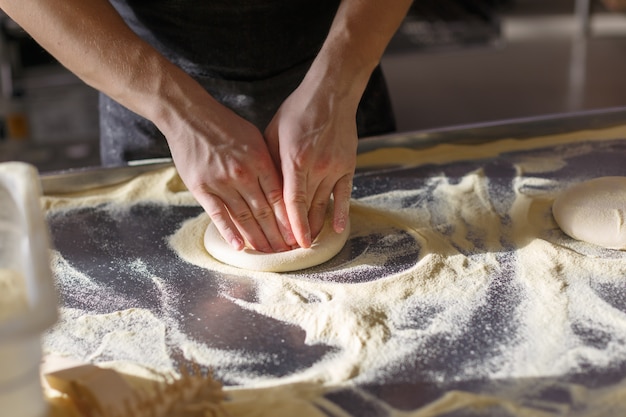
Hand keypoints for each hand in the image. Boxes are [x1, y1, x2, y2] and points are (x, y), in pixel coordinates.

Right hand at [163, 95, 295, 252]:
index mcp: (260, 161)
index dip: (289, 220)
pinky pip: (218, 214)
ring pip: (243, 217)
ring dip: (257, 238)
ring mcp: (221, 182)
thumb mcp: (255, 138)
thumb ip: (268, 164)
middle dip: (277, 235)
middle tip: (286, 252)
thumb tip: (284, 188)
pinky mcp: (201, 188)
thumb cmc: (225, 125)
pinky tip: (239, 246)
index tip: (296, 235)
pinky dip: (229, 232)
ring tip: (267, 253)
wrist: (190, 115)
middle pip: (264, 212)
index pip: (279, 199)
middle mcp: (243, 174)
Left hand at [265, 76, 357, 247]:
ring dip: (316, 226)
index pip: (292, 202)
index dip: (290, 225)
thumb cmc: (297, 112)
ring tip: (310, 243)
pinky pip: (344, 195)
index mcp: (294, 160)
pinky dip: (341, 213)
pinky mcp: (347, 166)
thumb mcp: (273, 134)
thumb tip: (264, 191)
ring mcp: (334, 168)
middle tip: (292, 249)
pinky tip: (337, 229)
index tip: (288, 243)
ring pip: (324, 205)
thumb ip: (271, 163)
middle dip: (299, 231)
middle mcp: (316, 167)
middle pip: (307, 208)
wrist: (331, 94)